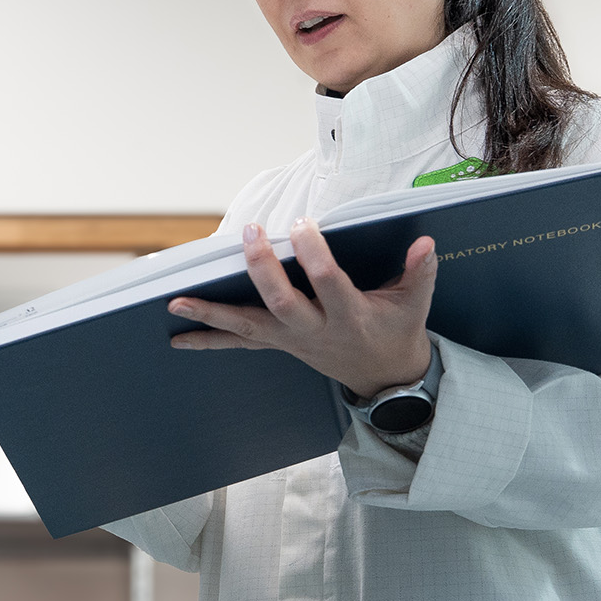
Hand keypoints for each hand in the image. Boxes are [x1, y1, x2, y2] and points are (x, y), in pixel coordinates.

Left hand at [168, 221, 438, 398]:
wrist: (385, 378)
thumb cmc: (397, 330)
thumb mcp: (415, 303)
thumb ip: (419, 272)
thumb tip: (424, 242)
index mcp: (349, 316)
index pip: (327, 282)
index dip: (314, 253)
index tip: (303, 223)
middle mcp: (315, 331)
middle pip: (281, 304)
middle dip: (261, 269)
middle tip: (249, 235)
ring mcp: (292, 341)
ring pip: (246, 328)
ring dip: (211, 314)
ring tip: (176, 301)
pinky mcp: (278, 344)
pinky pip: (239, 343)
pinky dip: (208, 338)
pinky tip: (178, 337)